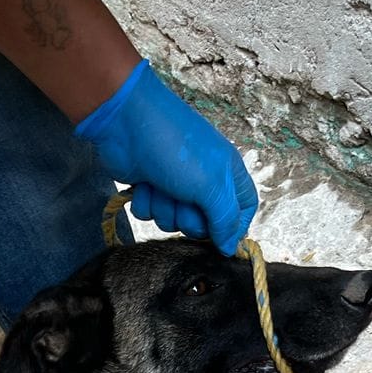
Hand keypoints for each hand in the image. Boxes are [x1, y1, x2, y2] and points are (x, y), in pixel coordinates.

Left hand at [76, 60, 257, 254]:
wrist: (127, 125)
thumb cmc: (175, 147)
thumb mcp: (211, 184)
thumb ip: (225, 218)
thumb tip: (232, 247)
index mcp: (228, 172)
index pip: (244, 208)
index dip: (234, 227)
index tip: (220, 239)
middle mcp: (205, 180)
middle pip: (205, 224)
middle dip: (189, 219)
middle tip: (183, 200)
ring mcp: (176, 185)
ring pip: (174, 221)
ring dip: (164, 209)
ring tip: (160, 185)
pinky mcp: (151, 188)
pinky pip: (151, 214)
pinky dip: (146, 202)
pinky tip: (143, 184)